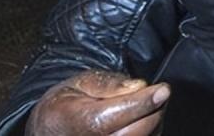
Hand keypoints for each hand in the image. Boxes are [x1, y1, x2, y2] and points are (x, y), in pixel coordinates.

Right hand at [26, 69, 168, 135]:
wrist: (50, 130)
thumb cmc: (66, 105)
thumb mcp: (80, 83)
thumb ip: (109, 83)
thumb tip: (138, 87)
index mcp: (73, 121)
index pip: (114, 116)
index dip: (142, 103)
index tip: (163, 90)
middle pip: (134, 132)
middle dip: (153, 111)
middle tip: (158, 94)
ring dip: (154, 122)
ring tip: (147, 106)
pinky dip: (149, 132)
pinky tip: (143, 121)